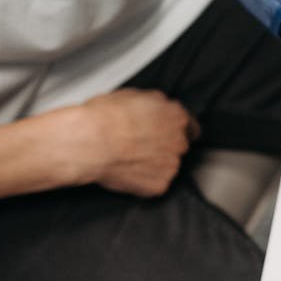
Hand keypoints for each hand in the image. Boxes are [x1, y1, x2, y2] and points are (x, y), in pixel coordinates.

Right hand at [77, 89, 196, 196]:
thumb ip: (155, 104)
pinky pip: (155, 184)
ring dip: (153, 165)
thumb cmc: (104, 118)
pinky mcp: (160, 185)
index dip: (177, 131)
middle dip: (163, 147)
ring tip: (127, 159)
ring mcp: (171, 165)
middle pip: (178, 147)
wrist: (90, 142)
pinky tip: (126, 172)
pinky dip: (143, 181)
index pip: (191, 127)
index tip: (168, 134)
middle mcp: (180, 141)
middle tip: (138, 147)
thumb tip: (157, 106)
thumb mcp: (134, 95)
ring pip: (167, 166)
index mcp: (176, 117)